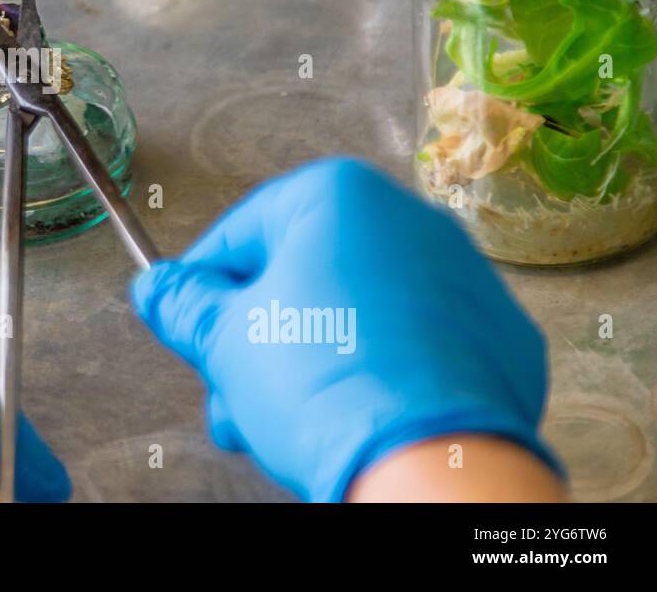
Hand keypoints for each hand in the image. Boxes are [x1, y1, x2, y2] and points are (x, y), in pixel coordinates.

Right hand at [131, 157, 558, 501]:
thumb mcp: (223, 340)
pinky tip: (353, 416)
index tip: (191, 329)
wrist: (431, 462)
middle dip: (257, 338)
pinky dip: (380, 371)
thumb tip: (158, 288)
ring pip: (357, 310)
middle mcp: (408, 218)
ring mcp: (464, 277)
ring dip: (309, 358)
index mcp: (338, 195)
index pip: (238, 233)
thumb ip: (183, 304)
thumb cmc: (323, 382)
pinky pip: (417, 344)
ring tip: (281, 420)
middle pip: (300, 274)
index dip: (203, 289)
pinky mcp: (499, 336)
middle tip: (231, 391)